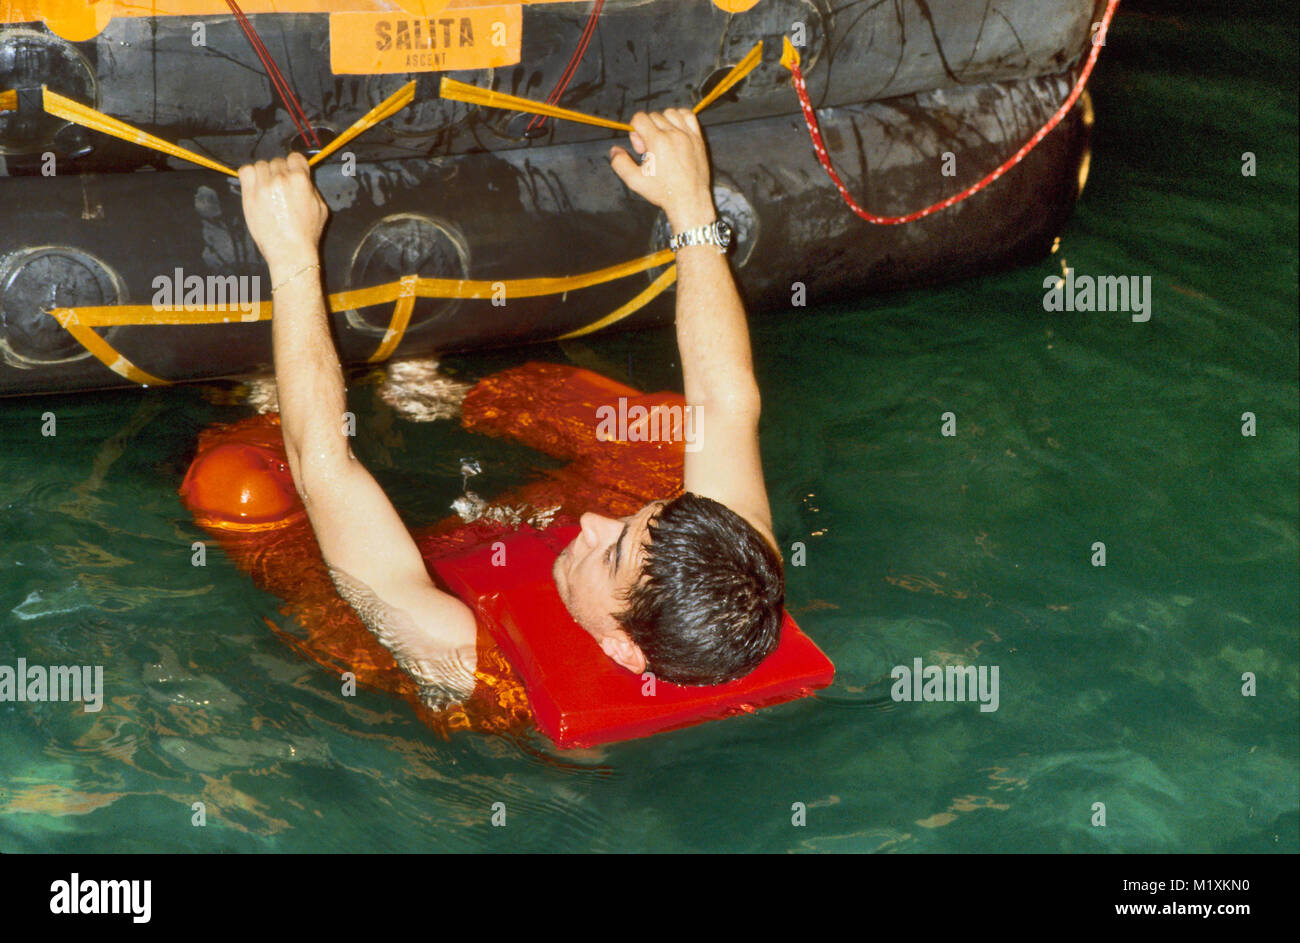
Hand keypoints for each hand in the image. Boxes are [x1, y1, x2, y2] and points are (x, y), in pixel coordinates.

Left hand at [237, 153, 327, 276]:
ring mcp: (263, 186)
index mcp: (300, 180)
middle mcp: (280, 179)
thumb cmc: (307, 234)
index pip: (295, 157)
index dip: (295, 165)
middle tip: (282, 187)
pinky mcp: (249, 195)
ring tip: (269, 187)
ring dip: (265, 173)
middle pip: (277, 161)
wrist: (290, 252)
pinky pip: (245, 171)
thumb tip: (303, 178)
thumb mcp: (321, 208)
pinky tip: (256, 185)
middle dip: (280, 171)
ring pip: (261, 165)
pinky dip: (250, 175)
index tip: (294, 172)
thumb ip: (311, 188)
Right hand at [609, 109, 715, 231]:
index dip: (635, 130)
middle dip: (647, 129)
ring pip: (670, 113)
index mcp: (657, 141)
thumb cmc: (662, 192)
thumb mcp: (634, 181)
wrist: (689, 200)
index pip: (639, 118)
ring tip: (662, 139)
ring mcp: (687, 135)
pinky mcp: (698, 138)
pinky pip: (688, 115)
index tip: (640, 147)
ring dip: (662, 122)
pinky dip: (680, 118)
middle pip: (653, 116)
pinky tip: (675, 131)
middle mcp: (673, 134)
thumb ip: (620, 163)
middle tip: (650, 150)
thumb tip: (614, 150)